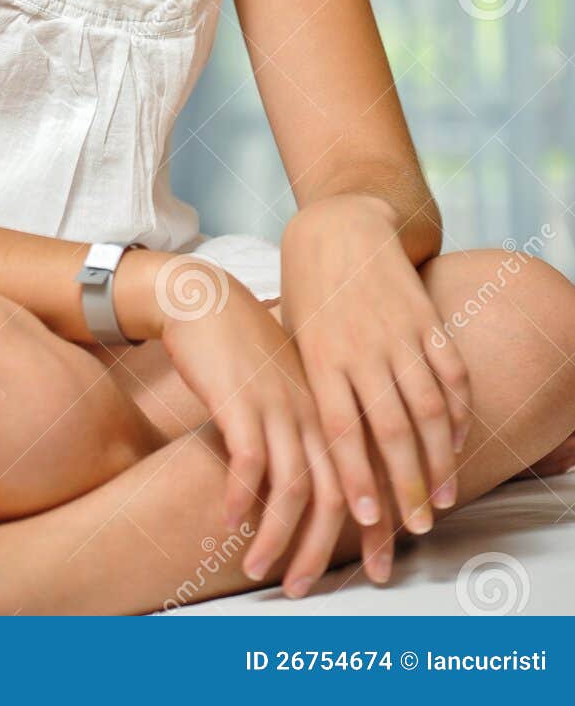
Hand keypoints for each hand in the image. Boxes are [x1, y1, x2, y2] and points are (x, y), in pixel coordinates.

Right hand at [155, 257, 348, 595]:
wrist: (208, 298)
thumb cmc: (247, 349)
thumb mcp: (294, 384)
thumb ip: (313, 426)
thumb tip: (321, 487)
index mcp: (337, 408)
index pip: (371, 478)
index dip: (378, 530)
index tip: (377, 570)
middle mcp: (316, 410)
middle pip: (336, 494)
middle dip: (322, 550)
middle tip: (304, 589)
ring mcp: (280, 405)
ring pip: (293, 487)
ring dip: (278, 537)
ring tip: (258, 570)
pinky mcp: (241, 399)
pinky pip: (248, 460)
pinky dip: (239, 496)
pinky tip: (226, 520)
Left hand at [280, 196, 473, 538]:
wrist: (337, 224)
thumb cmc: (305, 292)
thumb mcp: (294, 340)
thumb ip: (306, 392)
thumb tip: (299, 455)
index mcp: (320, 357)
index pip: (341, 429)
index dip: (356, 476)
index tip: (368, 521)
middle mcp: (361, 348)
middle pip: (391, 429)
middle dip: (407, 485)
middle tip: (417, 529)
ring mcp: (398, 332)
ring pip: (429, 407)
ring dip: (441, 459)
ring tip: (443, 500)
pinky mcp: (426, 317)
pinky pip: (451, 372)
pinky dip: (460, 411)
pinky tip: (459, 442)